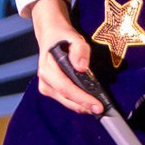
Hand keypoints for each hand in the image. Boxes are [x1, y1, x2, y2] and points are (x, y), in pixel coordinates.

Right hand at [29, 0, 103, 116]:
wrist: (51, 34)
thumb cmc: (63, 37)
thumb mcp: (74, 38)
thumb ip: (80, 50)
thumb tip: (82, 67)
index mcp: (48, 67)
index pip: (66, 87)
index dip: (82, 98)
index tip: (97, 105)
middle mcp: (44, 78)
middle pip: (65, 98)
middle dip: (83, 106)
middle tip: (100, 110)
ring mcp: (45, 85)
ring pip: (64, 101)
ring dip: (80, 106)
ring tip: (95, 108)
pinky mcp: (49, 88)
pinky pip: (63, 99)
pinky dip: (76, 102)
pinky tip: (87, 103)